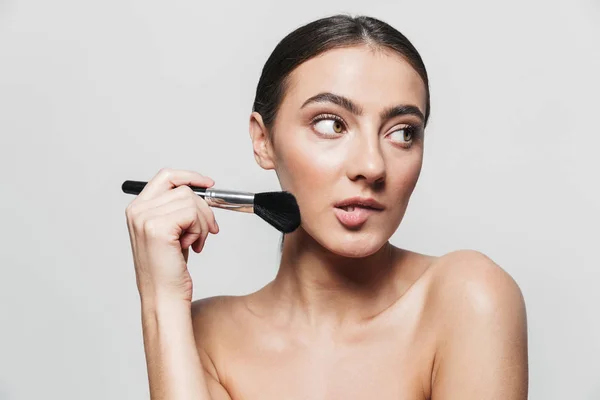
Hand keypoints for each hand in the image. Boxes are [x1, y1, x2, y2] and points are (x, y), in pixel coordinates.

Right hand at [124, 168, 218, 302]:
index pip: (166, 176)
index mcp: (138, 209)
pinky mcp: (157, 228)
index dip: (190, 177)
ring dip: (202, 223)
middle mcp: (137, 210)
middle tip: (207, 232)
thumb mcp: (172, 232)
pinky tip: (191, 247)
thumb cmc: (169, 270)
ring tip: (195, 243)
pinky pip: (193, 214)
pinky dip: (200, 230)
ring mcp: (145, 218)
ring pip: (192, 201)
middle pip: (184, 189)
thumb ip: (179, 209)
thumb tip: (204, 191)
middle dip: (204, 210)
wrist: (164, 297)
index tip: (209, 185)